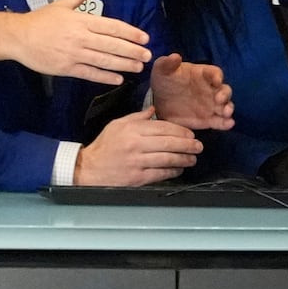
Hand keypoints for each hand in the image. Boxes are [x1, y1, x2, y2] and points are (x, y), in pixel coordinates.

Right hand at [0, 0, 149, 85]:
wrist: (18, 36)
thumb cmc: (41, 20)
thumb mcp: (62, 4)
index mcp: (81, 20)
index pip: (112, 26)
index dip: (130, 33)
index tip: (145, 38)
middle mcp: (80, 37)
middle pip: (112, 45)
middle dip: (132, 51)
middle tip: (148, 56)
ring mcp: (74, 54)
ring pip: (104, 60)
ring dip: (123, 64)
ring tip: (138, 67)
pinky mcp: (66, 68)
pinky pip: (89, 73)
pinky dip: (104, 77)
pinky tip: (117, 79)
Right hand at [75, 109, 201, 185]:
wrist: (89, 169)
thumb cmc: (105, 145)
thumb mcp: (117, 125)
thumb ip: (137, 117)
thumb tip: (153, 109)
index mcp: (133, 129)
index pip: (163, 127)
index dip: (180, 131)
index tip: (190, 134)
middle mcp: (136, 145)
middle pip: (168, 143)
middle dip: (187, 145)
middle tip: (198, 146)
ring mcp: (137, 162)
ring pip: (167, 159)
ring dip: (184, 159)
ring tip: (193, 158)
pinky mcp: (137, 178)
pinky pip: (160, 174)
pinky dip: (172, 172)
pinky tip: (179, 169)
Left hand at [150, 53, 234, 130]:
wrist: (159, 102)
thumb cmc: (164, 81)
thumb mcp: (162, 70)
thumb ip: (167, 63)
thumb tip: (175, 57)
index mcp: (203, 74)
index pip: (215, 73)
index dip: (217, 76)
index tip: (216, 80)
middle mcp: (211, 89)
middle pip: (225, 90)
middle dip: (225, 95)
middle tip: (219, 100)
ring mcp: (211, 105)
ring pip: (226, 105)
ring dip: (228, 109)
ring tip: (226, 113)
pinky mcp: (208, 119)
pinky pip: (220, 121)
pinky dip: (226, 123)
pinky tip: (228, 124)